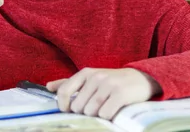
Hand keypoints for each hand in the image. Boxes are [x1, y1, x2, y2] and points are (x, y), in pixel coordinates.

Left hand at [46, 68, 161, 120]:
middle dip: (86, 111)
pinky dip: (108, 116)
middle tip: (96, 106)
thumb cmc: (111, 81)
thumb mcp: (90, 78)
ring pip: (91, 112)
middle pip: (78, 107)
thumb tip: (49, 86)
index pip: (64, 91)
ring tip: (106, 107)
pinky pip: (105, 114)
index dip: (63, 105)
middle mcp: (95, 77)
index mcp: (85, 73)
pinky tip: (113, 110)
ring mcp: (108, 84)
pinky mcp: (120, 94)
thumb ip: (69, 83)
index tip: (68, 110)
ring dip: (98, 114)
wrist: (140, 78)